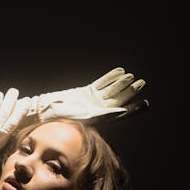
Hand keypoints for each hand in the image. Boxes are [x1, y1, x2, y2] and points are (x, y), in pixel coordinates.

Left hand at [0, 88, 30, 177]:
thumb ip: (4, 135)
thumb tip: (12, 122)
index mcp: (1, 134)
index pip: (16, 117)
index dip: (23, 108)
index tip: (27, 101)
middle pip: (8, 104)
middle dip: (12, 95)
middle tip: (14, 91)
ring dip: (0, 96)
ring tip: (0, 97)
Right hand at [29, 67, 147, 124]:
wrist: (45, 111)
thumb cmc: (58, 117)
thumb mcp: (79, 116)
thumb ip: (98, 114)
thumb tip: (118, 111)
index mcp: (97, 119)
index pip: (119, 114)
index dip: (133, 110)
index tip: (144, 104)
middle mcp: (97, 110)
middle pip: (118, 100)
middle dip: (130, 92)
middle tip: (141, 83)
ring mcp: (92, 100)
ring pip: (111, 90)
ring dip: (122, 83)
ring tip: (132, 76)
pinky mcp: (87, 92)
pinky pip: (101, 83)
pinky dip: (110, 77)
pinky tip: (120, 71)